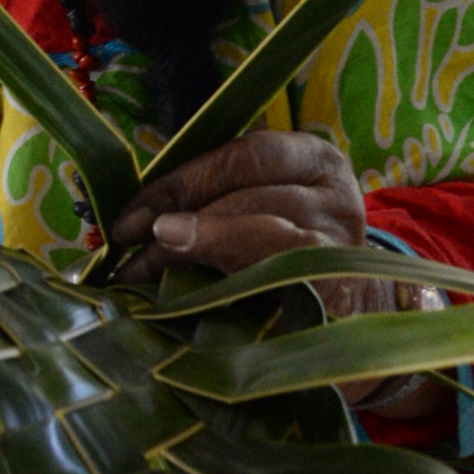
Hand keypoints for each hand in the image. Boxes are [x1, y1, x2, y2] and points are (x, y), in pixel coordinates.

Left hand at [111, 133, 448, 416]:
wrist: (346, 318)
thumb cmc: (280, 255)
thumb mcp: (251, 210)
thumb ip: (208, 200)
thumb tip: (135, 216)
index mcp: (315, 161)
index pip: (246, 155)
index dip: (182, 182)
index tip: (129, 217)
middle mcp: (338, 200)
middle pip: (252, 196)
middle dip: (180, 219)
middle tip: (127, 251)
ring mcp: (347, 250)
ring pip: (269, 239)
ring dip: (198, 254)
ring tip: (142, 274)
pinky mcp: (343, 299)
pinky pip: (286, 288)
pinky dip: (232, 294)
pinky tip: (189, 304)